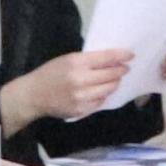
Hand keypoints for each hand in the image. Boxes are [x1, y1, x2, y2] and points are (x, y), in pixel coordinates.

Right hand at [1, 46, 132, 130]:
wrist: (34, 95)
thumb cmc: (50, 73)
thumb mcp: (67, 59)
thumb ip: (88, 60)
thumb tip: (110, 60)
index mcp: (77, 63)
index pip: (106, 58)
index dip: (121, 56)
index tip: (131, 55)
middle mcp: (81, 80)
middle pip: (111, 75)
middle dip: (121, 71)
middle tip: (125, 68)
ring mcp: (82, 97)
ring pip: (109, 89)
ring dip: (114, 83)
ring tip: (115, 79)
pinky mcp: (81, 110)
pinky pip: (100, 101)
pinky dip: (103, 95)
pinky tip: (100, 90)